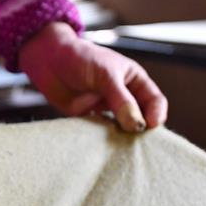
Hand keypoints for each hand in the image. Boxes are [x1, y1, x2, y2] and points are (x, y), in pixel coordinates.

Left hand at [18, 22, 167, 131]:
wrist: (49, 60)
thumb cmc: (80, 58)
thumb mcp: (105, 75)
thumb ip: (121, 100)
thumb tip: (137, 125)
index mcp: (134, 81)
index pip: (154, 100)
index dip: (157, 114)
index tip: (151, 126)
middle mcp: (124, 96)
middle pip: (141, 118)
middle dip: (142, 130)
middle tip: (139, 143)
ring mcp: (107, 108)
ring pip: (123, 127)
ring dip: (123, 137)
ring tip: (122, 147)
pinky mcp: (90, 118)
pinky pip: (102, 132)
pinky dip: (104, 140)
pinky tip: (103, 145)